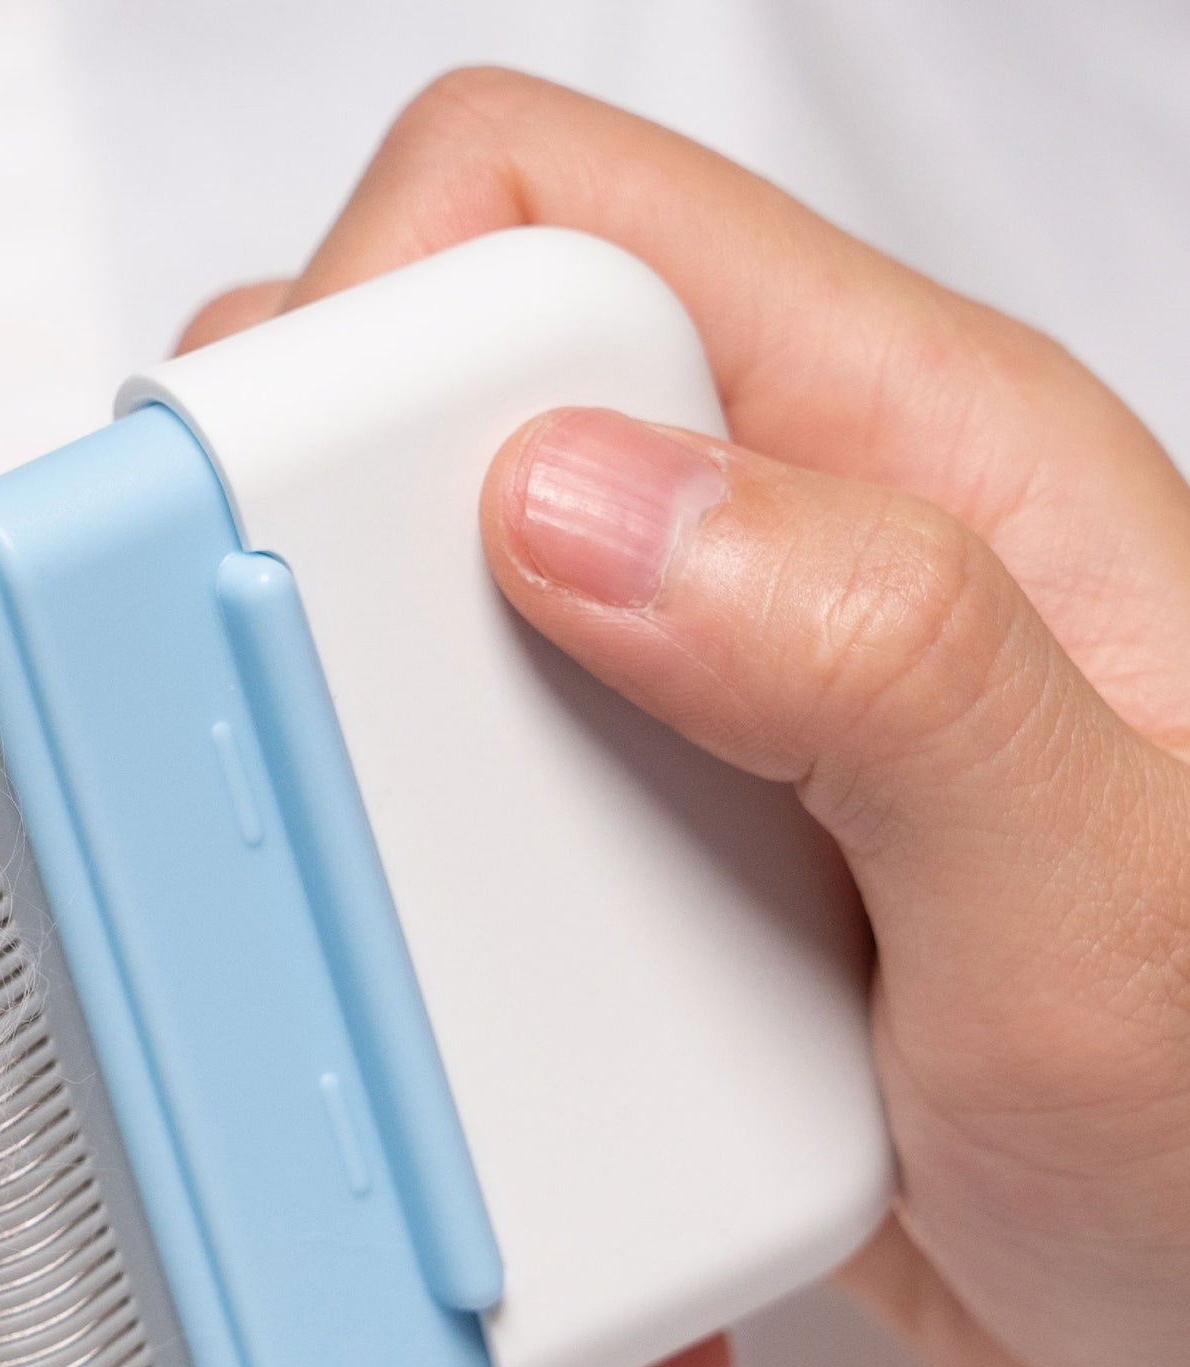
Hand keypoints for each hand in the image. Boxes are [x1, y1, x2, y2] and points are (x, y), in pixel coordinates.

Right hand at [178, 70, 1189, 1366]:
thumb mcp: (1100, 895)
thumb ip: (878, 660)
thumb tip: (578, 502)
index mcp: (906, 467)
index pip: (555, 222)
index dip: (376, 313)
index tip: (282, 513)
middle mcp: (781, 570)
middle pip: (432, 434)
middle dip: (303, 572)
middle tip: (280, 747)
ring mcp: (701, 734)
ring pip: (416, 670)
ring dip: (359, 822)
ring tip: (388, 964)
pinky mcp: (652, 888)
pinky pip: (464, 875)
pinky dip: (441, 1004)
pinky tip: (529, 1128)